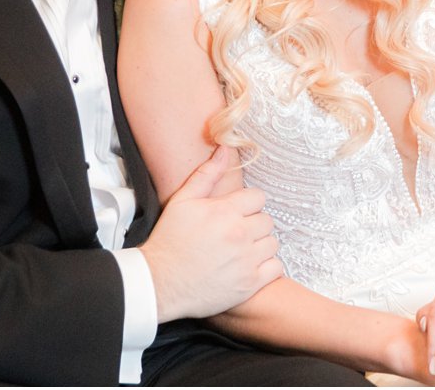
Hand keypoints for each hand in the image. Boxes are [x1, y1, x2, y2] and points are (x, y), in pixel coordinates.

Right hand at [138, 146, 281, 320]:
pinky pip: (275, 268)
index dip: (247, 204)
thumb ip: (207, 174)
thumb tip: (225, 149)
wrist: (158, 283)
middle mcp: (239, 234)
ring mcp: (246, 261)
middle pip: (267, 220)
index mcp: (225, 212)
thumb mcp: (183, 201)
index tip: (235, 213)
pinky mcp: (249, 284)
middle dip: (253, 224)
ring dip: (260, 245)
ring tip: (241, 249)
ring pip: (272, 243)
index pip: (258, 197)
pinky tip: (248, 266)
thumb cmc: (169, 240)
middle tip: (235, 233)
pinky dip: (266, 267)